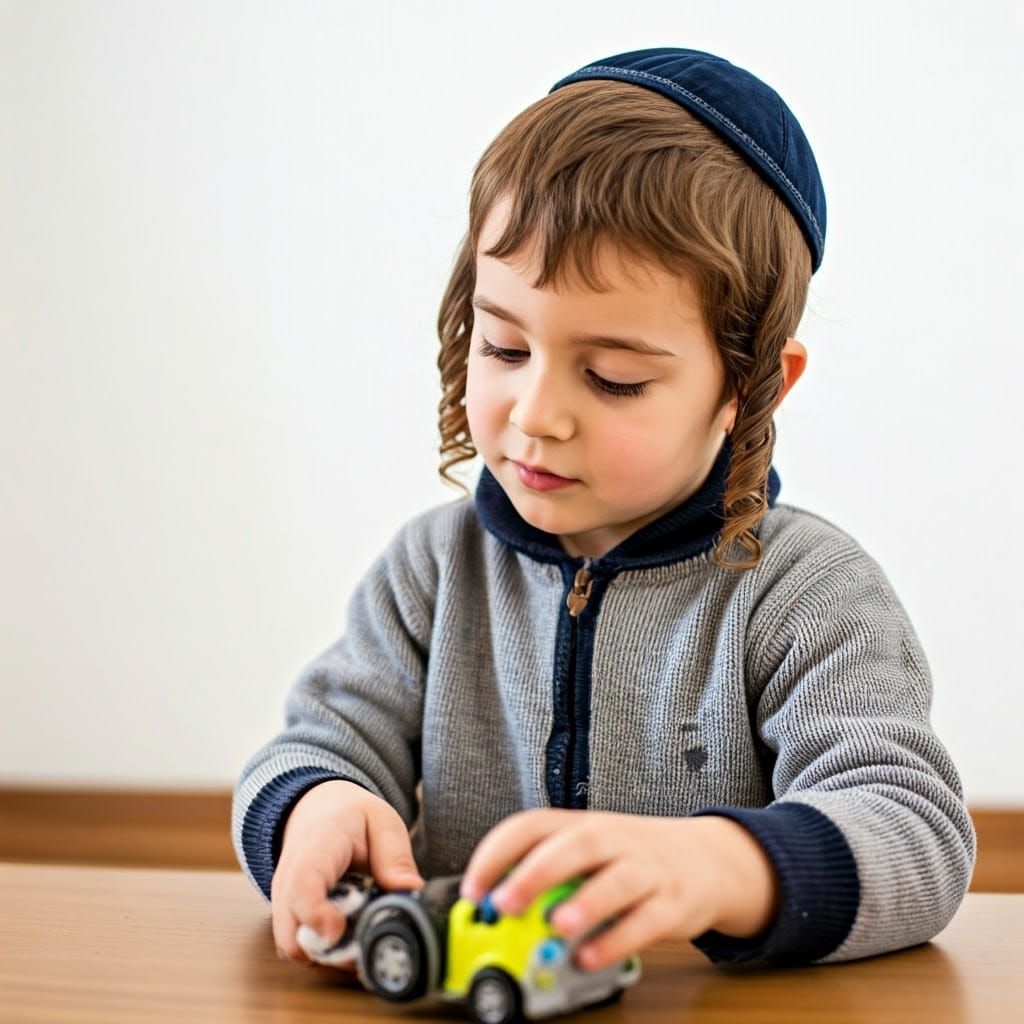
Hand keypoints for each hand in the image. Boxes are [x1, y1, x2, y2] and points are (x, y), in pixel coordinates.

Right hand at [271, 779, 424, 966]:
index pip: (302, 885)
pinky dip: (325, 957)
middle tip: (367, 949)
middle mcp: (288, 879)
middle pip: (290, 931)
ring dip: (329, 958)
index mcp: (315, 848)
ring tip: (365, 945)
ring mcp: (283, 902)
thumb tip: (412, 890)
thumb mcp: (381, 822)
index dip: (316, 914)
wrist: (318, 812)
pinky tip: (353, 944)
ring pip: (294, 948)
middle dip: (328, 952)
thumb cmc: (352, 818)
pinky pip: (300, 950)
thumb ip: (395, 856)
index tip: (338, 931)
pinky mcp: (288, 919)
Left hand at [459, 809, 779, 971]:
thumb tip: (492, 907)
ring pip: (616, 880)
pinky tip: (591, 957)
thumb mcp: (588, 852)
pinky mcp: (672, 902)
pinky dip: (617, 940)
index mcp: (581, 824)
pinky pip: (646, 920)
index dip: (498, 852)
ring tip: (556, 926)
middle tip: (505, 903)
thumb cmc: (630, 858)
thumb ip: (547, 872)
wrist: (705, 858)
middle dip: (536, 872)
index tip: (473, 887)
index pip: (532, 824)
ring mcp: (645, 869)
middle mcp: (612, 840)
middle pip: (575, 845)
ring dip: (584, 903)